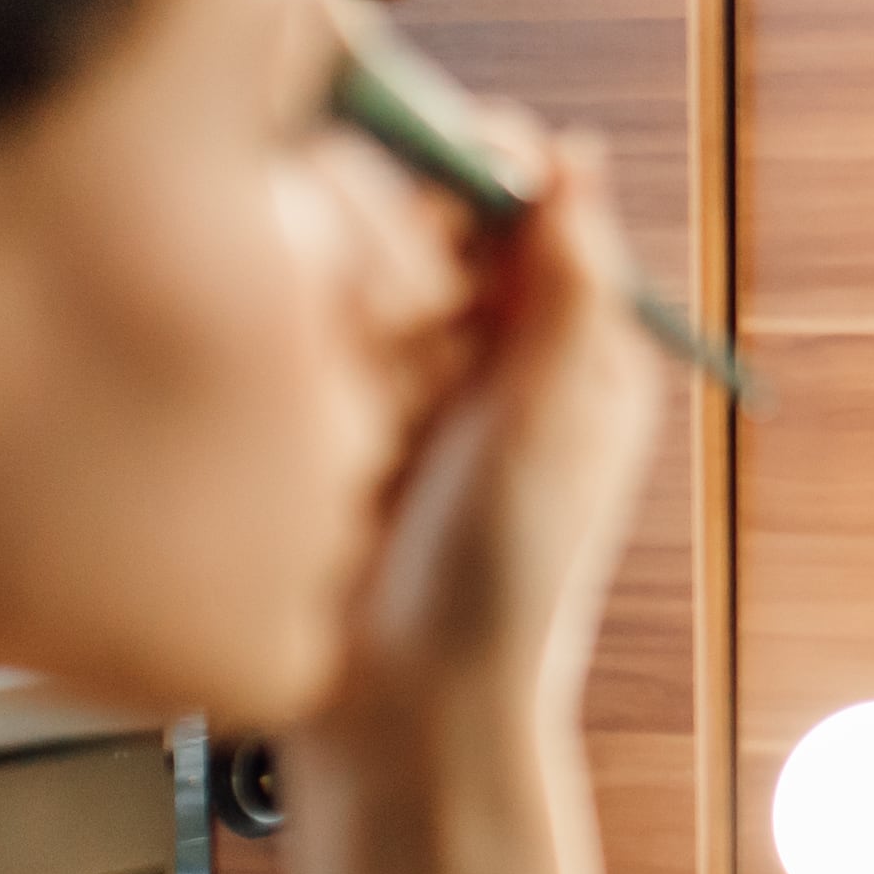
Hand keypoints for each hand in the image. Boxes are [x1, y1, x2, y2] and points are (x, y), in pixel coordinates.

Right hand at [275, 131, 657, 873]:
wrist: (399, 717)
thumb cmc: (498, 586)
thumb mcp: (542, 427)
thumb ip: (560, 292)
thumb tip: (576, 155)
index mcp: (574, 341)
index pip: (526, 195)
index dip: (476, 166)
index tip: (433, 176)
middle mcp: (491, 345)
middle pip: (426, 213)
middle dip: (402, 247)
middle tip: (398, 320)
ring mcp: (402, 380)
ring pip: (351, 266)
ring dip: (349, 309)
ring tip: (367, 400)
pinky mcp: (324, 413)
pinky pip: (297, 333)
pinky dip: (301, 355)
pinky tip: (312, 417)